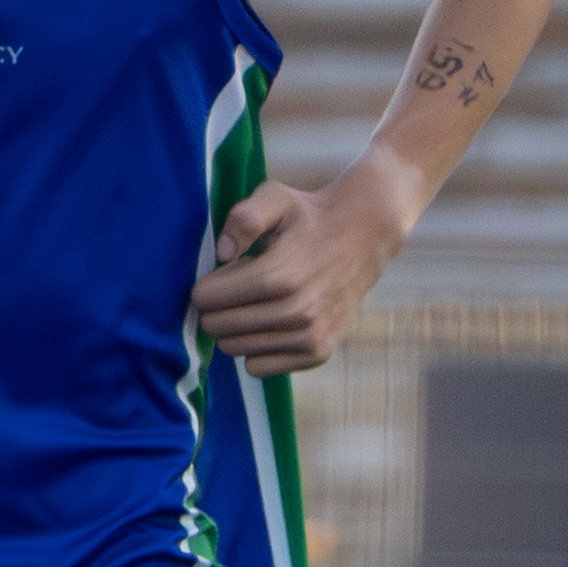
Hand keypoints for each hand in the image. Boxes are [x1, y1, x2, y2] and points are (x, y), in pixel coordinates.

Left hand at [196, 172, 407, 375]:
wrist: (363, 237)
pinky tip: (269, 323)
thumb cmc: (310, 217)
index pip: (209, 299)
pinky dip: (256, 349)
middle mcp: (296, 311)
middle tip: (234, 290)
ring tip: (255, 304)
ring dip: (235, 329)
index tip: (217, 277)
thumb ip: (244, 218)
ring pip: (236, 348)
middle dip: (216, 309)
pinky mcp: (317, 353)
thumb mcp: (276, 198)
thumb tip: (222, 251)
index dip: (204, 287)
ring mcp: (309, 335)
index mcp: (279, 274)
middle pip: (218, 327)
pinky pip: (259, 368)